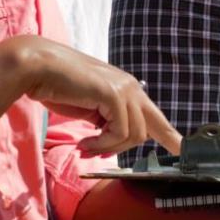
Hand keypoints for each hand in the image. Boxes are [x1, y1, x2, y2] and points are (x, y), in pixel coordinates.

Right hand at [14, 36, 180, 156]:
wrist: (38, 68)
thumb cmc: (57, 86)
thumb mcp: (88, 108)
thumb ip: (105, 121)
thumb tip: (113, 143)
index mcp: (126, 88)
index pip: (153, 115)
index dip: (168, 134)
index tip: (182, 148)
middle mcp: (130, 87)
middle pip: (149, 128)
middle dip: (130, 146)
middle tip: (102, 152)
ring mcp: (124, 89)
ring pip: (134, 135)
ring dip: (108, 147)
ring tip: (86, 145)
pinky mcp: (114, 95)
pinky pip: (119, 133)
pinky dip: (101, 143)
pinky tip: (85, 141)